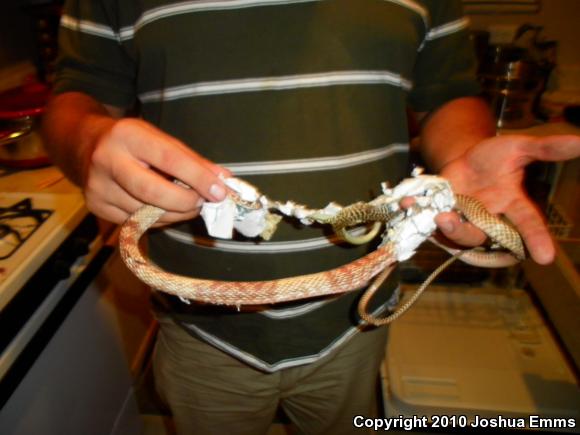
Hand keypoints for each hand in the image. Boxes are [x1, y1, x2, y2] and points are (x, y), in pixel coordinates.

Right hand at [84, 117, 229, 225]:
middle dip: (186, 203)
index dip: (198, 178)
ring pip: (146, 214)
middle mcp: (107, 160)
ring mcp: (98, 187)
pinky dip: (159, 221)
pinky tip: (165, 210)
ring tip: (187, 205)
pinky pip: (137, 224)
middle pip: (153, 192)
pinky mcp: (96, 207)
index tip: (220, 192)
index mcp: (128, 135)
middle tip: (204, 203)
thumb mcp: (161, 140)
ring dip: (176, 214)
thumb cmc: (134, 142)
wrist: (85, 145)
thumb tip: (225, 181)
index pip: (169, 159)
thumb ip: (192, 160)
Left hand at [436, 134, 579, 263]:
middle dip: (467, 233)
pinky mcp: (443, 218)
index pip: (529, 224)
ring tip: (440, 215)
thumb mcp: (517, 148)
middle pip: (485, 236)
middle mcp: (489, 218)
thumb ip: (545, 148)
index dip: (537, 240)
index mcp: (513, 205)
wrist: (463, 158)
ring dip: (449, 229)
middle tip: (451, 220)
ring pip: (461, 236)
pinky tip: (409, 203)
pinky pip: (433, 225)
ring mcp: (466, 220)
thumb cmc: (494, 158)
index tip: (545, 258)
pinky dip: (422, 217)